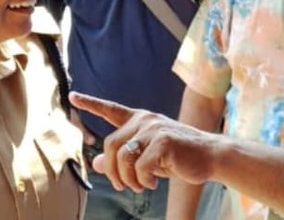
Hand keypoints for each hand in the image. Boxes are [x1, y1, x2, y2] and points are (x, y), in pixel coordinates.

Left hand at [69, 92, 220, 192]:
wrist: (210, 157)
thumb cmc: (178, 157)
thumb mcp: (146, 157)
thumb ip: (123, 157)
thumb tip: (95, 163)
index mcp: (140, 120)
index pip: (111, 110)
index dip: (90, 104)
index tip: (72, 96)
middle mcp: (145, 120)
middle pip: (109, 146)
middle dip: (112, 172)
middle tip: (122, 187)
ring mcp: (154, 129)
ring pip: (122, 158)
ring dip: (127, 179)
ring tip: (140, 185)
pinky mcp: (163, 142)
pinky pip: (139, 167)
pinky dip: (143, 180)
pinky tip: (153, 182)